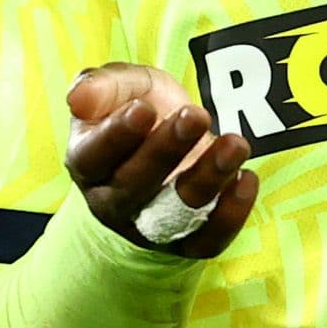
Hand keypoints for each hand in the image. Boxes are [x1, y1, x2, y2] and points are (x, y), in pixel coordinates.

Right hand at [64, 63, 258, 256]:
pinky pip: (208, 241)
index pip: (94, 156)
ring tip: (235, 143)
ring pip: (176, 214)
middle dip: (166, 150)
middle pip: (134, 186)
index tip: (143, 109)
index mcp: (87, 162)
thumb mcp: (123, 86)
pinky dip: (231, 214)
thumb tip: (79, 98)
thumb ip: (102, 85)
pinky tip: (246, 178)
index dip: (117, 135)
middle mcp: (112, 202)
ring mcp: (149, 228)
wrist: (170, 142)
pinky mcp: (186, 243)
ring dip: (208, 177)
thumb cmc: (140, 108)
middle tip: (196, 115)